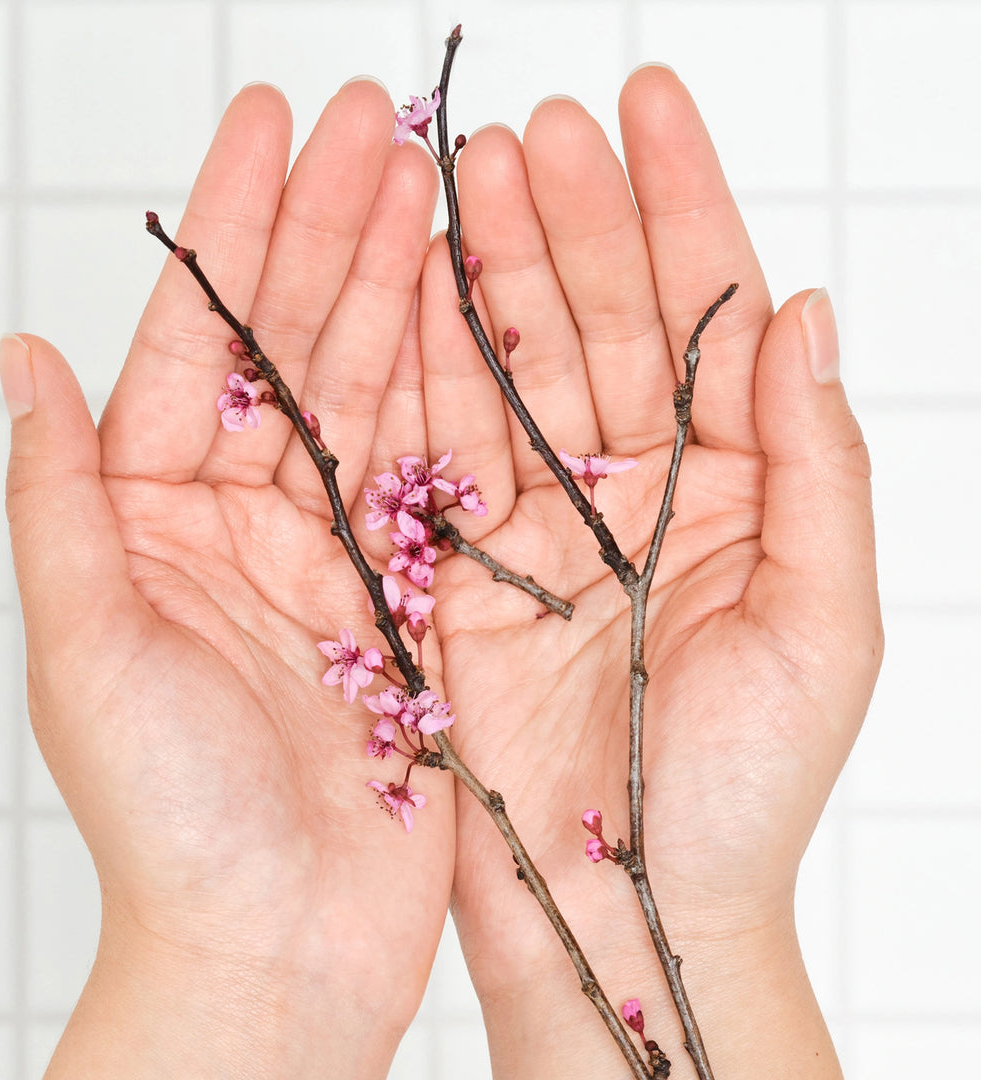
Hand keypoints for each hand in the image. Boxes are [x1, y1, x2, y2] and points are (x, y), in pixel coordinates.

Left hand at [3, 79, 450, 1078]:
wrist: (274, 949)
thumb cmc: (169, 823)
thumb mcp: (86, 650)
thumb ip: (58, 500)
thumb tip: (17, 356)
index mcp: (153, 522)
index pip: (197, 341)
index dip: (235, 228)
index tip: (273, 126)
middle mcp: (245, 523)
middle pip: (294, 346)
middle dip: (333, 228)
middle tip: (381, 123)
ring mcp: (335, 552)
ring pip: (372, 391)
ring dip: (399, 287)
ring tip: (433, 183)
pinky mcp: (409, 596)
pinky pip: (432, 470)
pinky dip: (453, 388)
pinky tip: (472, 307)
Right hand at [418, 67, 880, 1077]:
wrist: (623, 907)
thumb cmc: (740, 791)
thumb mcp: (824, 624)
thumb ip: (818, 465)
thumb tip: (801, 318)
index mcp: (735, 490)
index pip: (710, 317)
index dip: (681, 206)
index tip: (646, 109)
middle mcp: (636, 490)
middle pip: (604, 321)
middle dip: (573, 217)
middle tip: (536, 129)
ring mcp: (543, 520)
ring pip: (517, 364)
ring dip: (494, 266)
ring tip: (468, 173)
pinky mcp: (465, 561)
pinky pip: (445, 439)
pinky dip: (430, 360)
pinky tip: (416, 281)